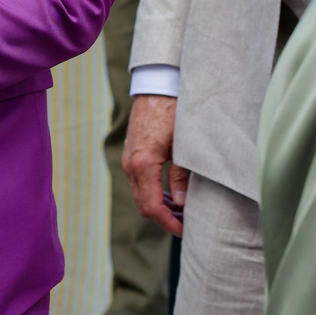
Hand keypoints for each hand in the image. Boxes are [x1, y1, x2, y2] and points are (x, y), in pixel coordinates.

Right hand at [124, 94, 186, 234]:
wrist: (158, 84)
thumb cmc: (174, 111)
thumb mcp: (184, 146)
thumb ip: (181, 176)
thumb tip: (182, 203)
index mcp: (144, 164)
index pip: (152, 207)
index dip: (168, 223)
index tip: (184, 230)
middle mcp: (131, 164)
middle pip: (143, 205)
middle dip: (164, 218)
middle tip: (186, 223)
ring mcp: (129, 159)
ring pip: (141, 194)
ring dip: (159, 206)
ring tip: (182, 210)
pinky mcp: (132, 153)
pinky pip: (139, 182)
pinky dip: (153, 192)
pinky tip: (171, 193)